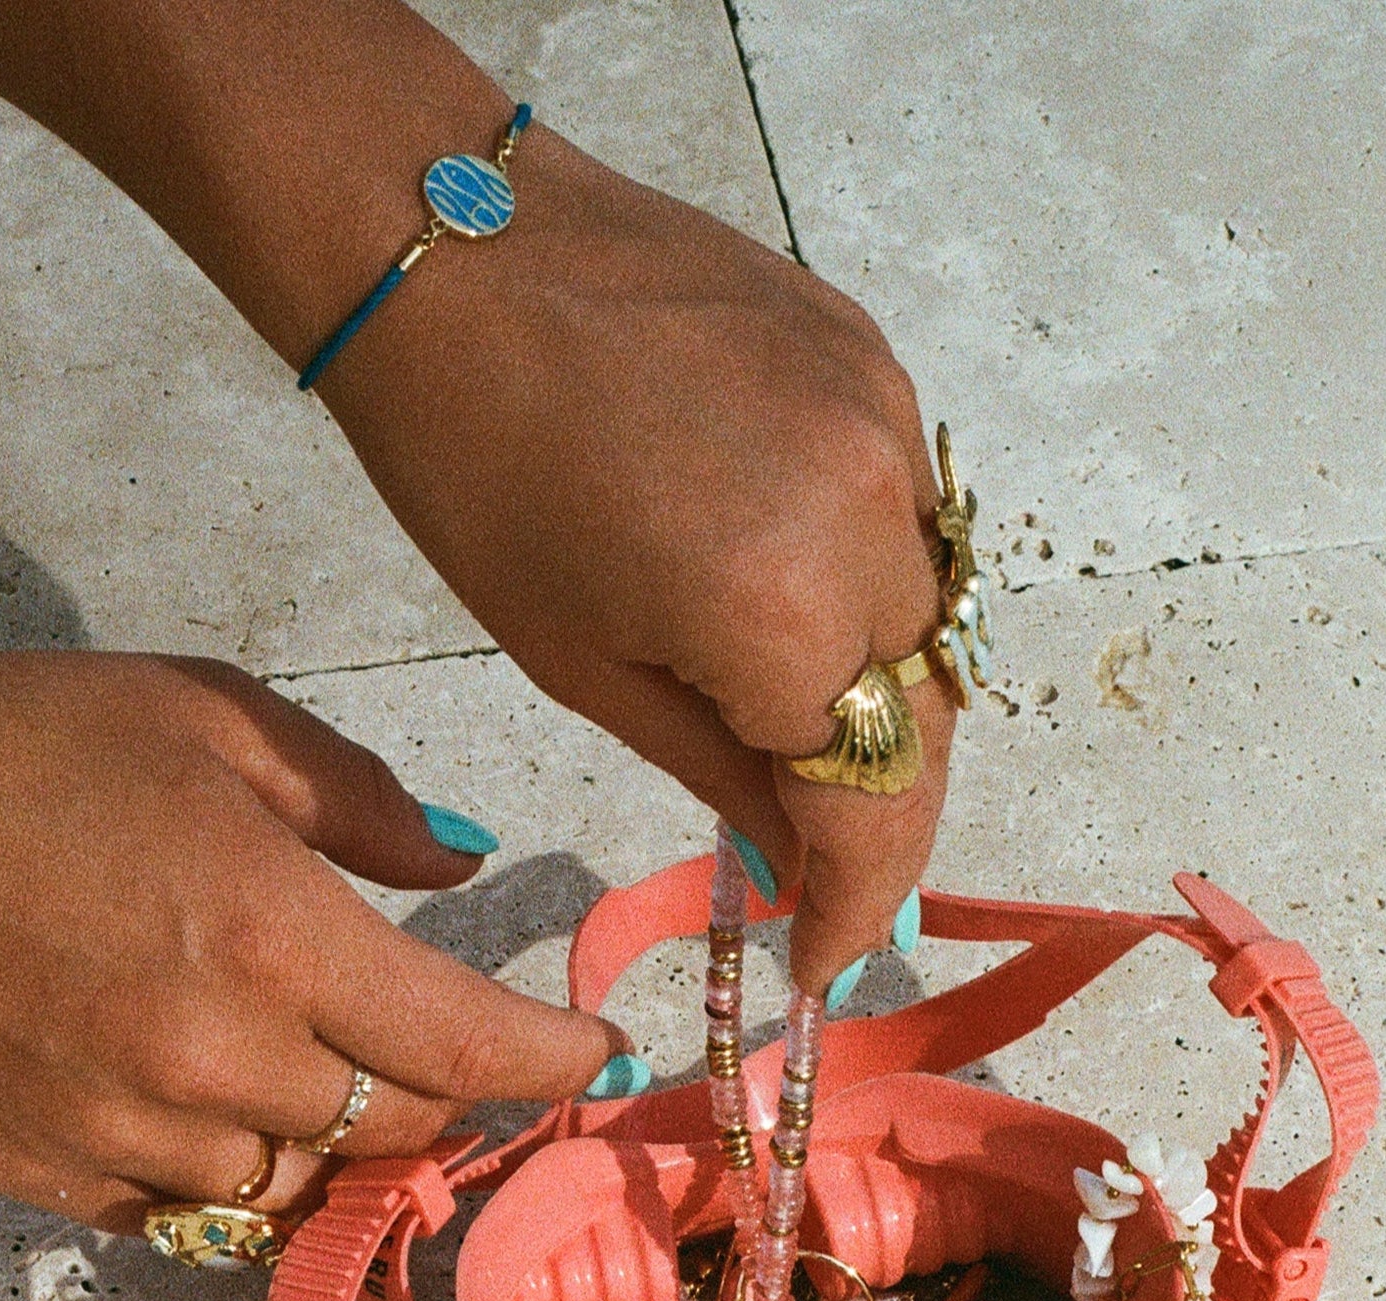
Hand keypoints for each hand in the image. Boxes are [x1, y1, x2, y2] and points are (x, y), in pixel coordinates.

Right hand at [0, 652, 624, 1229]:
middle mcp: (220, 1062)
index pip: (469, 1044)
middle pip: (400, 1129)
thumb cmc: (28, 747)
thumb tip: (465, 859)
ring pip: (302, 1184)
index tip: (599, 1061)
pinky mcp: (55, 1180)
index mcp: (276, 937)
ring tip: (326, 1071)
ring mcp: (133, 1137)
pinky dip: (238, 1176)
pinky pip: (195, 1216)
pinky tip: (225, 1115)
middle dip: (455, 1097)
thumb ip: (360, 798)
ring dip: (342, 1137)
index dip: (555, 1063)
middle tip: (459, 1052)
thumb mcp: (211, 718)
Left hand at [322, 127, 953, 993]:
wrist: (455, 254)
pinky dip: (868, 581)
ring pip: (930, 614)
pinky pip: (911, 514)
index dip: (862, 901)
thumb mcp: (584, 666)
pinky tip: (793, 593)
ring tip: (796, 727)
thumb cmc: (478, 476)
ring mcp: (889, 422)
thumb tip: (802, 856)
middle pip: (925, 716)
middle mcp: (876, 517)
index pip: (879, 802)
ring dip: (878, 692)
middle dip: (876, 803)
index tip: (826, 961)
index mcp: (785, 612)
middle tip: (812, 860)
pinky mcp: (877, 358)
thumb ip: (725, 772)